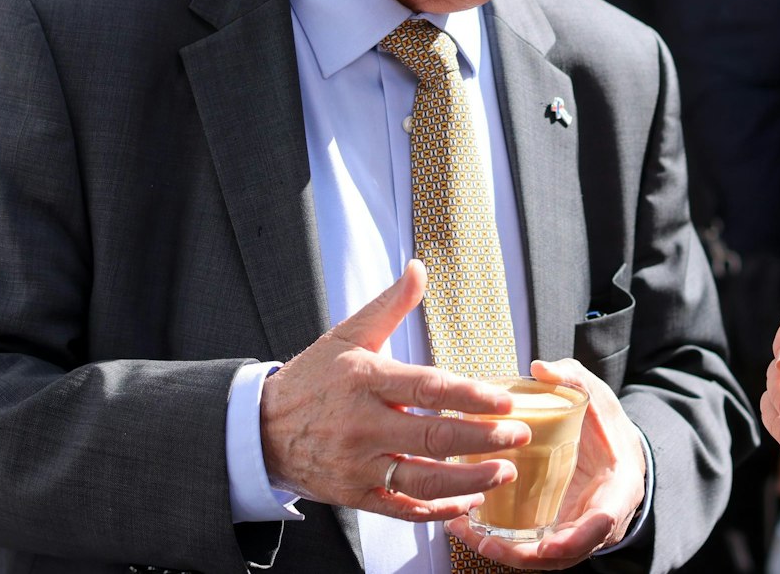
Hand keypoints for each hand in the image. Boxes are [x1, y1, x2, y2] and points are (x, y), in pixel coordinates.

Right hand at [259, 260, 527, 521]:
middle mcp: (362, 424)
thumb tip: (419, 268)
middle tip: (519, 436)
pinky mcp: (354, 495)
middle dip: (483, 439)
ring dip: (470, 480)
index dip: (471, 396)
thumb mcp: (346, 334)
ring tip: (505, 472)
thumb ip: (390, 305)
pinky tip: (469, 502)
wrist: (260, 429)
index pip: (428, 389)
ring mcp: (358, 464)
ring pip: (423, 479)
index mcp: (365, 380)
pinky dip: (438, 510)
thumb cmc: (311, 378)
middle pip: (433, 436)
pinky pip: (402, 508)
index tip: (505, 402)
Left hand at [446, 358, 646, 569]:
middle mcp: (598, 522)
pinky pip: (530, 546)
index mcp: (617, 491)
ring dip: (504, 553)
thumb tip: (540, 368)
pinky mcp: (555, 531)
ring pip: (543, 558)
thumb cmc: (610, 429)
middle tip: (486, 542)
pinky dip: (501, 544)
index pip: (601, 523)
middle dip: (524, 555)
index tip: (546, 544)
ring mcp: (576, 531)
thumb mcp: (600, 400)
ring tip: (465, 533)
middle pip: (564, 554)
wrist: (620, 454)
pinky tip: (468, 528)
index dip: (574, 538)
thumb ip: (574, 381)